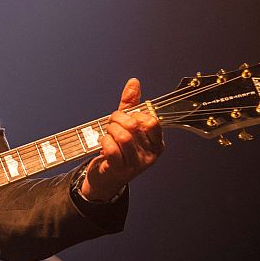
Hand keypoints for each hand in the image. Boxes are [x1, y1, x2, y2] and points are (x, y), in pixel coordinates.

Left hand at [78, 78, 163, 201]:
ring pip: (123, 137)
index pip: (152, 121)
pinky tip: (102, 144)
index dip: (134, 114)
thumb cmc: (118, 150)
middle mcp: (150, 155)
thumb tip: (134, 82)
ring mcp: (136, 164)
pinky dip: (103, 142)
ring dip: (110, 130)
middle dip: (117, 119)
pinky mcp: (120, 170)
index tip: (125, 117)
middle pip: (134, 126)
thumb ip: (131, 104)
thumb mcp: (125, 125)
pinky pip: (111, 149)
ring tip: (107, 133)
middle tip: (111, 122)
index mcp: (156, 143)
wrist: (105, 178)